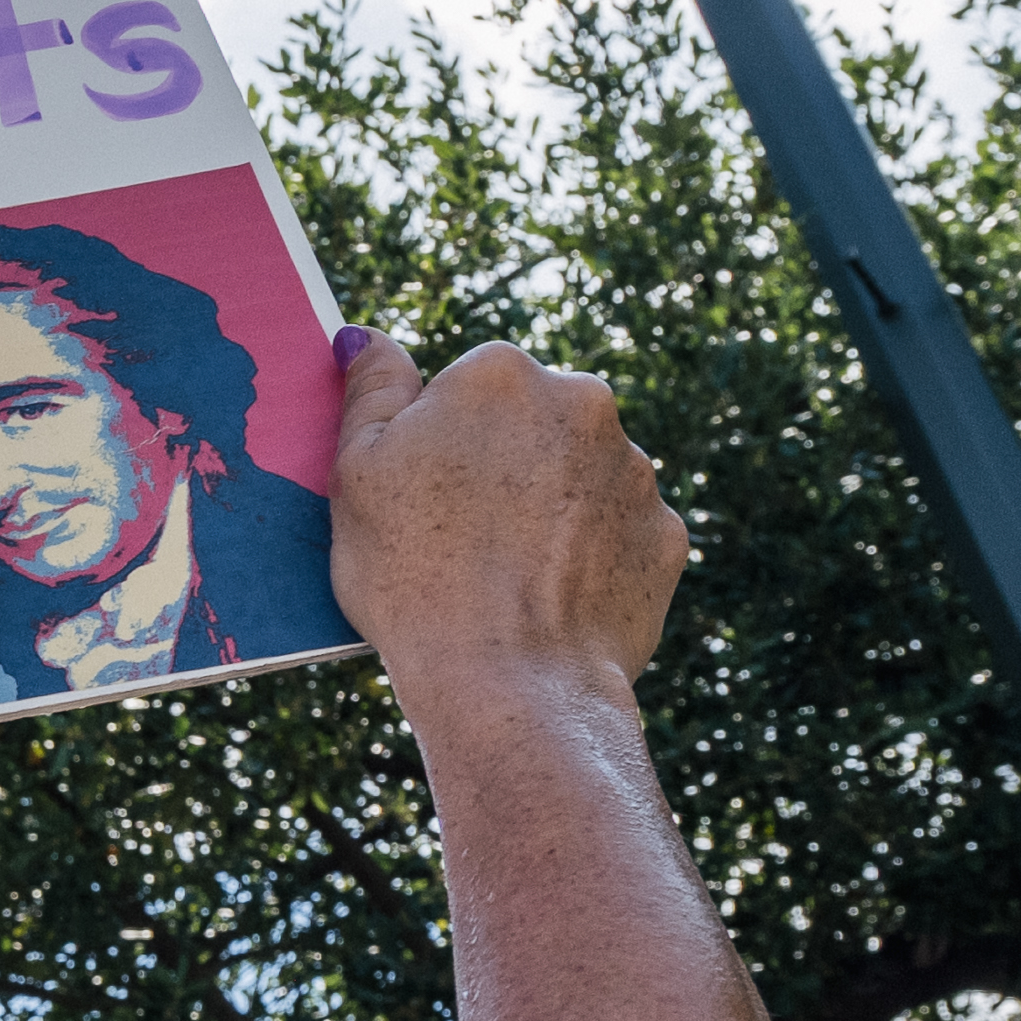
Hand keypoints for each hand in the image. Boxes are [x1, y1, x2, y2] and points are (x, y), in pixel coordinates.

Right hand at [326, 329, 685, 713]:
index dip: (435, 443)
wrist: (512, 682)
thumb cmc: (413, 575)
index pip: (466, 387)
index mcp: (500, 376)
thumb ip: (369, 392)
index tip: (418, 496)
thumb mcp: (355, 476)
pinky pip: (617, 534)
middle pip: (531, 424)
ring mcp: (635, 471)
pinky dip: (586, 558)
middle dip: (500, 466)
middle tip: (455, 538)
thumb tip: (366, 338)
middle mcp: (583, 403)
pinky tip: (544, 600)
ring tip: (500, 579)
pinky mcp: (665, 534)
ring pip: (577, 478)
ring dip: (545, 510)